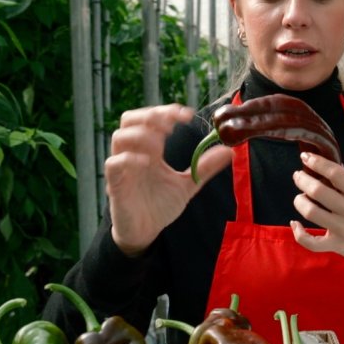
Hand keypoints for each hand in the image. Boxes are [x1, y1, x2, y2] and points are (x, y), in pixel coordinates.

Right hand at [105, 104, 232, 255]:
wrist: (146, 232)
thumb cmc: (161, 205)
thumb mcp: (188, 184)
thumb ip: (205, 167)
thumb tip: (229, 151)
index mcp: (149, 150)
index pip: (150, 119)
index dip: (166, 112)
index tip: (187, 115)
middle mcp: (134, 153)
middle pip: (129, 120)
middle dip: (151, 116)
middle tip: (171, 124)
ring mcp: (123, 168)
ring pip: (119, 136)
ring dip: (142, 134)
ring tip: (160, 144)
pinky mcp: (115, 184)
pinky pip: (114, 163)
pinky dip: (129, 158)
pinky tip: (148, 162)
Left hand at [289, 151, 343, 263]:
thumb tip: (329, 164)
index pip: (335, 173)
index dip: (317, 162)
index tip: (306, 156)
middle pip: (318, 190)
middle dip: (302, 180)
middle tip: (298, 177)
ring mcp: (343, 229)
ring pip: (311, 212)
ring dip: (300, 201)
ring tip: (301, 198)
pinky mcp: (336, 245)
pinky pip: (311, 242)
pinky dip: (299, 233)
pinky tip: (295, 224)